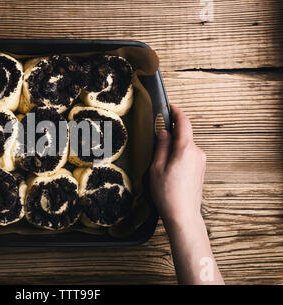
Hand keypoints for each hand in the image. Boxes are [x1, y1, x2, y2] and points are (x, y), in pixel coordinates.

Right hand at [149, 104, 206, 227]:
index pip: (183, 123)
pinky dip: (178, 156)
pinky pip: (188, 155)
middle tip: (155, 143)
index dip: (176, 112)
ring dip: (173, 148)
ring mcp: (200, 161)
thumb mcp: (156, 168)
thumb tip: (163, 132)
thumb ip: (161, 146)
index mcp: (185, 149)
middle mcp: (197, 152)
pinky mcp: (200, 168)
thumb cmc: (168, 195)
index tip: (169, 107)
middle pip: (183, 134)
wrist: (183, 215)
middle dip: (170, 135)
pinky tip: (169, 170)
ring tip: (160, 164)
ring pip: (185, 146)